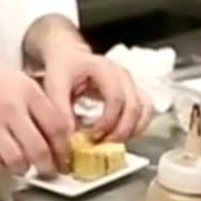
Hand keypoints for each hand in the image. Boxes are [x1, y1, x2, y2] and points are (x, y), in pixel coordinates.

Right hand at [0, 44, 72, 175]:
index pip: (56, 127)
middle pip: (38, 148)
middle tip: (49, 169)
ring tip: (26, 167)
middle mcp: (12, 107)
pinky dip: (2, 167)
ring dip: (25, 169)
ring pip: (16, 159)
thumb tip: (59, 133)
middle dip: (48, 166)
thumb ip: (41, 106)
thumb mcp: (24, 80)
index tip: (64, 155)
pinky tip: (6, 163)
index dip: (64, 147)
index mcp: (29, 92)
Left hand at [38, 46, 152, 142]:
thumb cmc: (63, 68)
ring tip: (111, 143)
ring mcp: (131, 83)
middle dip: (121, 131)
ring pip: (145, 110)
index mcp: (104, 69)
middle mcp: (123, 75)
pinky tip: (119, 137)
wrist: (69, 56)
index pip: (116, 98)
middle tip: (103, 145)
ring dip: (132, 131)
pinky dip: (137, 127)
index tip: (93, 137)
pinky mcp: (134, 92)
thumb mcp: (54, 84)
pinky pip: (145, 112)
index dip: (108, 121)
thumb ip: (60, 109)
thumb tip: (70, 139)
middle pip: (134, 107)